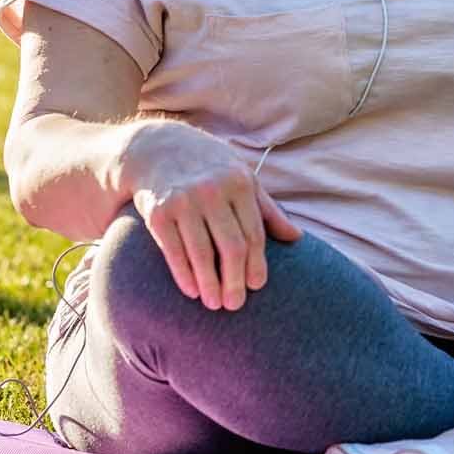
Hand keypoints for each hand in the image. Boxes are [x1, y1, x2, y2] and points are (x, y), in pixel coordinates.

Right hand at [129, 122, 301, 311]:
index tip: (256, 286)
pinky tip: (192, 291)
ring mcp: (184, 201)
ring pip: (202, 253)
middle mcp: (212, 190)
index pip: (254, 233)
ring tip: (214, 304)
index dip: (257, 263)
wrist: (157, 148)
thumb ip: (267, 210)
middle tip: (235, 305)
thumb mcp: (242, 179)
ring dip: (210, 284)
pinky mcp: (158, 213)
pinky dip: (184, 275)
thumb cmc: (209, 169)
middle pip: (231, 246)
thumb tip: (297, 238)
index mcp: (239, 183)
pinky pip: (174, 251)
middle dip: (235, 280)